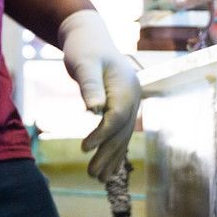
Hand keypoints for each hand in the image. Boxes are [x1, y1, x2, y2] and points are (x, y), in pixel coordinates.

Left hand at [59, 10, 141, 182]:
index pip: (117, 117)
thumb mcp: (83, 63)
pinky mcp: (123, 107)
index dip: (102, 135)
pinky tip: (107, 168)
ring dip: (111, 158)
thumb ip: (90, 85)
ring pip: (123, 136)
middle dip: (107, 154)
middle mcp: (134, 97)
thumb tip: (94, 110)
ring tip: (98, 178)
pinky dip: (113, 150)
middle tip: (91, 175)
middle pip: (122, 131)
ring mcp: (131, 103)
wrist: (89, 37)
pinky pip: (120, 132)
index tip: (84, 148)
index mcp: (127, 86)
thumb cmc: (84, 48)